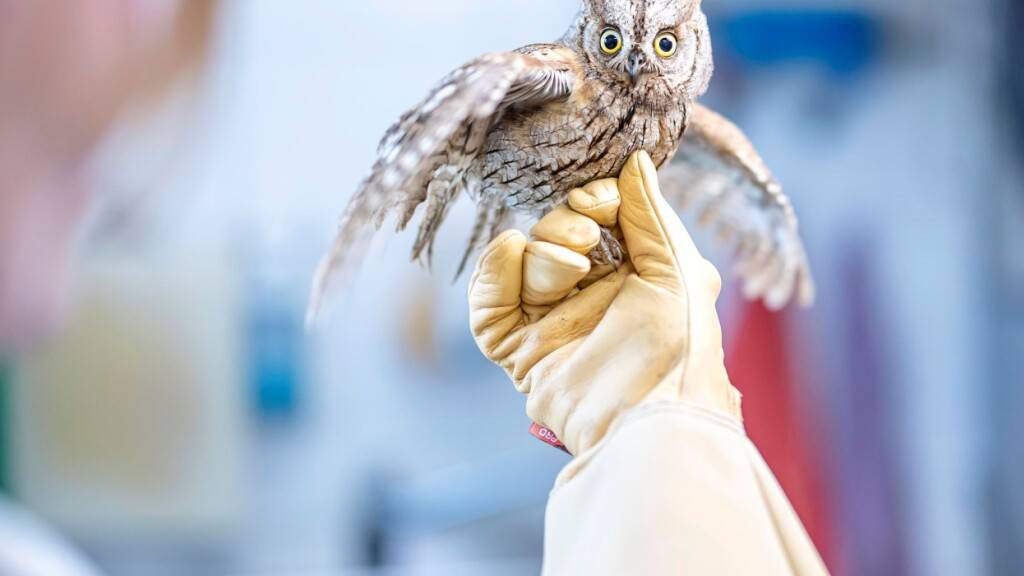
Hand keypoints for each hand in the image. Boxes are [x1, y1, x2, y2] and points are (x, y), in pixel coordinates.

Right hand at [469, 151, 741, 455]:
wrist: (651, 416)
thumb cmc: (679, 345)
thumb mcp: (677, 269)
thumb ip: (650, 213)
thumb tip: (635, 161)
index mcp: (634, 274)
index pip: (598, 219)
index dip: (595, 200)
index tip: (603, 201)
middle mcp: (592, 295)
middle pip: (556, 234)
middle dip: (566, 226)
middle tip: (586, 240)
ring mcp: (553, 323)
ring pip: (525, 263)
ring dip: (543, 254)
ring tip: (570, 269)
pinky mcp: (521, 351)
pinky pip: (489, 306)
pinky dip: (492, 274)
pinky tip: (509, 250)